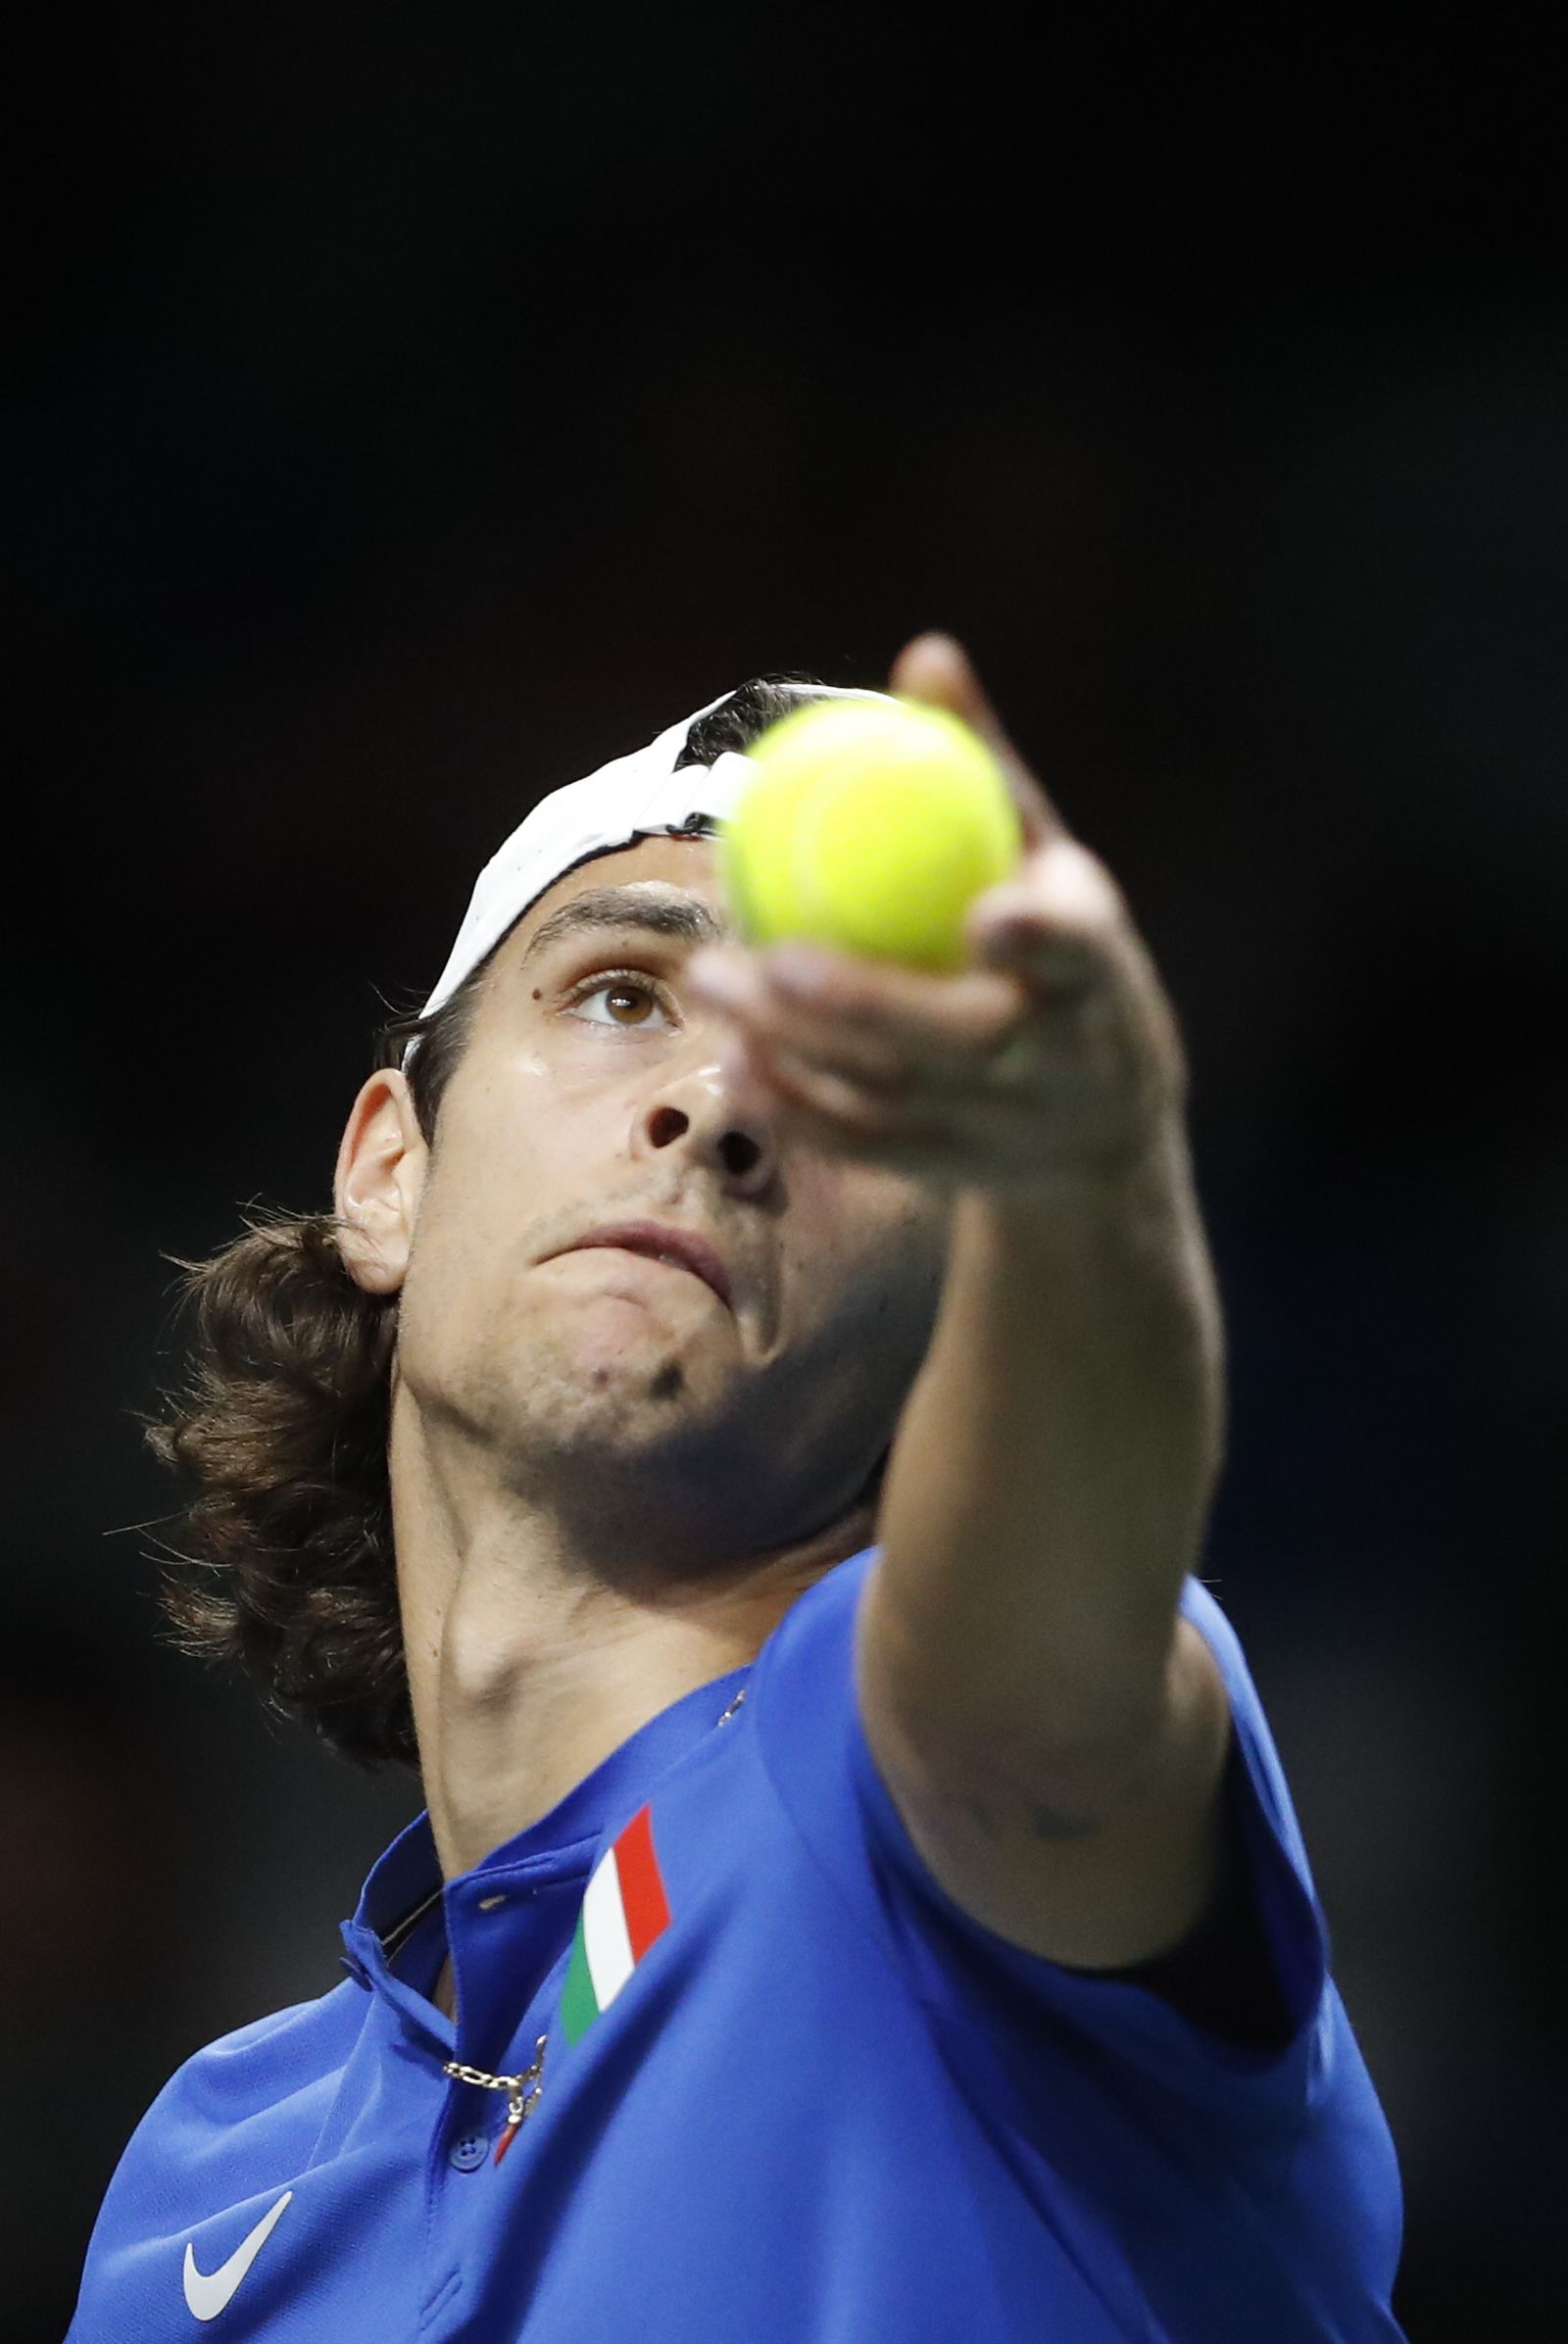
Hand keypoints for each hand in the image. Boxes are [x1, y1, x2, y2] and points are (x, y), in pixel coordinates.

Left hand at [684, 633, 1189, 1199]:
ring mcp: (1002, 1128)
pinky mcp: (951, 1172)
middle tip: (763, 955)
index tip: (988, 916)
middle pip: (956, 1040)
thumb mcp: (1047, 860)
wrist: (1098, 1126)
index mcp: (1096, 974)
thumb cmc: (1060, 951)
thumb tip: (925, 653)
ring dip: (794, 1048)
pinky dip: (793, 1104)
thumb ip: (984, 768)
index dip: (1040, 940)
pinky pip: (861, 1143)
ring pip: (891, 1096)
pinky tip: (731, 1055)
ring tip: (711, 983)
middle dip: (858, 1004)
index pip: (1078, 954)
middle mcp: (1057, 1062)